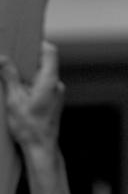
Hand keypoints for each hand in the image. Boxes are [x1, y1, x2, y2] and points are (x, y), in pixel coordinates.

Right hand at [0, 41, 64, 156]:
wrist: (41, 149)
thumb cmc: (30, 127)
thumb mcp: (14, 100)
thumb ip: (9, 77)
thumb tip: (2, 58)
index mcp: (49, 80)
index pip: (49, 51)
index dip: (37, 44)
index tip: (23, 44)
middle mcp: (56, 84)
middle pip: (45, 62)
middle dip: (27, 61)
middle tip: (12, 62)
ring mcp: (56, 92)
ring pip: (43, 75)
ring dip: (28, 75)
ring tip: (12, 81)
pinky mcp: (53, 101)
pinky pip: (43, 85)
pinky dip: (31, 85)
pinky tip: (19, 94)